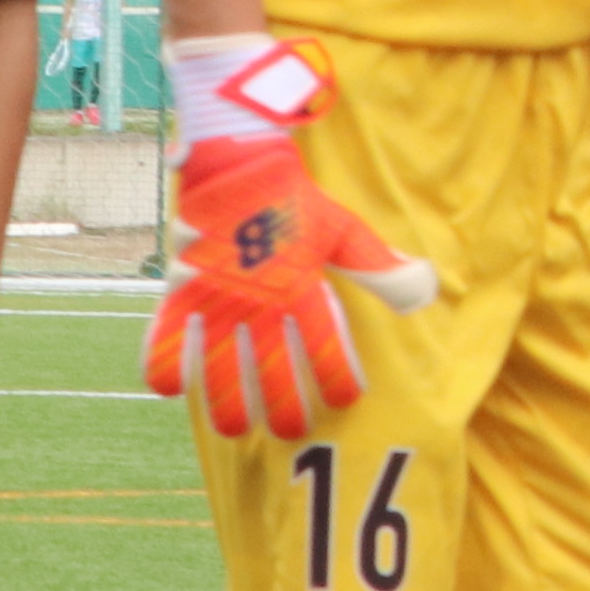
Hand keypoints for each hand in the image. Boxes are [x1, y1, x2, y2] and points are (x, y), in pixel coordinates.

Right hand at [145, 42, 438, 441]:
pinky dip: (164, 361)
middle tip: (291, 432)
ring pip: (220, 365)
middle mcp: (260, 298)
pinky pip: (166, 332)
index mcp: (302, 284)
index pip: (325, 342)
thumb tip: (425, 292)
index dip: (337, 375)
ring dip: (227, 402)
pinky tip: (170, 390)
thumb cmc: (294, 200)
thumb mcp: (343, 230)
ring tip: (236, 431)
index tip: (348, 400)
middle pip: (271, 367)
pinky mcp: (182, 286)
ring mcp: (218, 295)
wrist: (240, 158)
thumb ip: (380, 265)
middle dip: (282, 406)